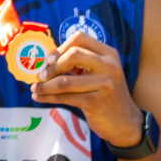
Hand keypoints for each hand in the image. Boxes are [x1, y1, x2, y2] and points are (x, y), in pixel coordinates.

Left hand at [31, 31, 142, 147]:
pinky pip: (65, 97)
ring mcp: (104, 84)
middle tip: (40, 76)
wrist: (125, 122)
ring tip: (35, 88)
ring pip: (64, 81)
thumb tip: (45, 61)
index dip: (60, 48)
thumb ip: (80, 63)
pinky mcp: (96, 102)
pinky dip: (47, 97)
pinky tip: (39, 97)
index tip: (48, 60)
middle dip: (52, 66)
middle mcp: (109, 66)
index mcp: (109, 54)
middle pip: (73, 55)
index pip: (80, 38)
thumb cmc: (105, 94)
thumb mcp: (100, 72)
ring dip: (44, 86)